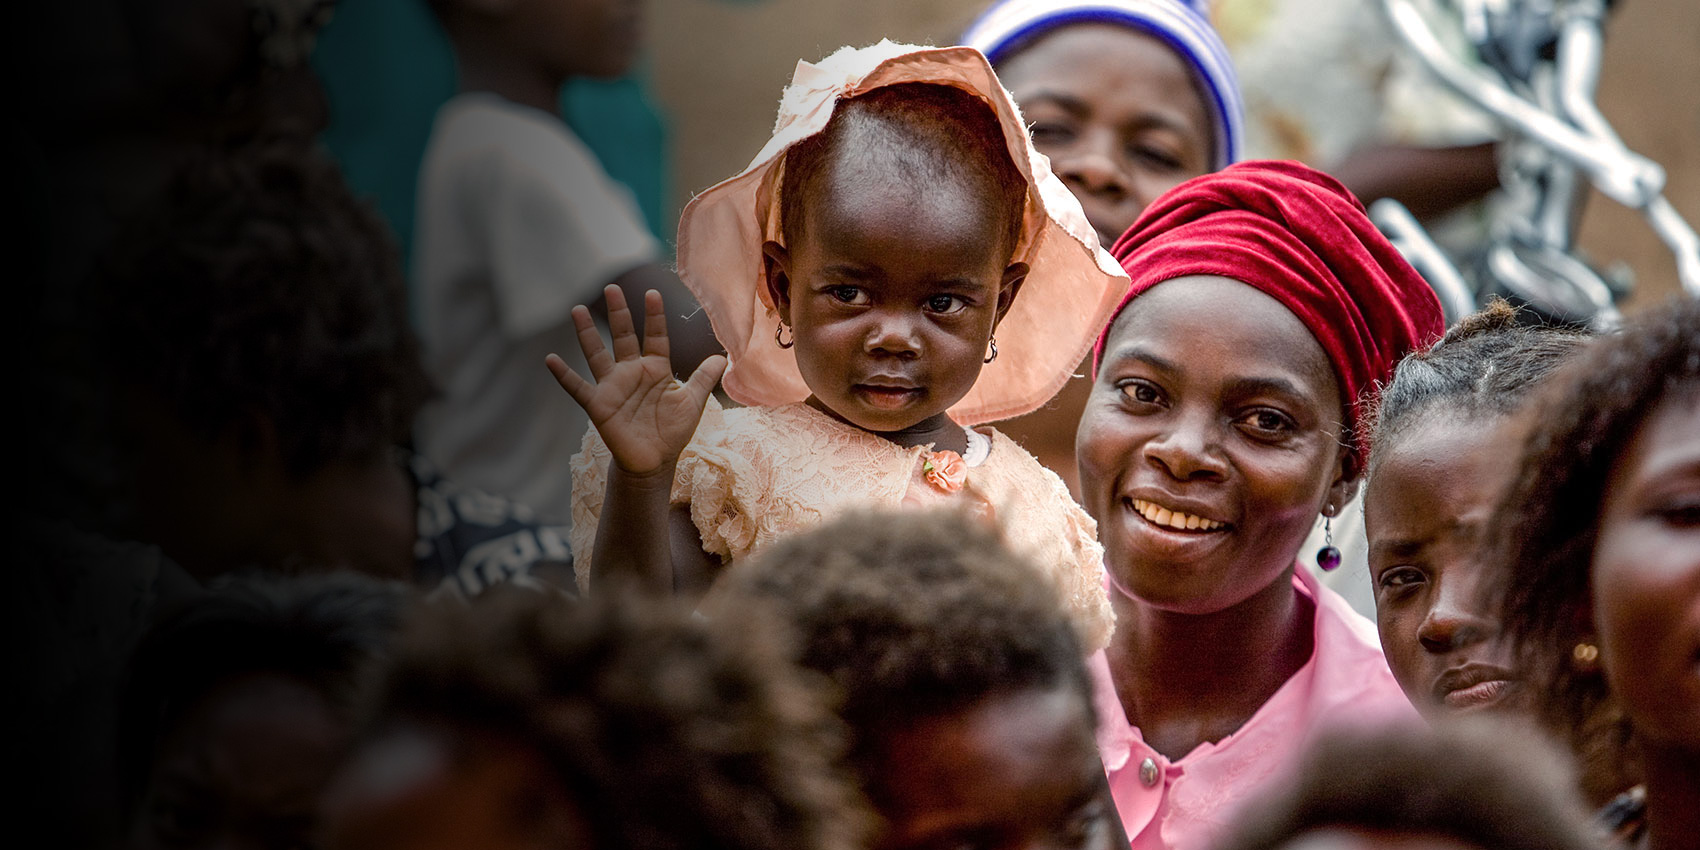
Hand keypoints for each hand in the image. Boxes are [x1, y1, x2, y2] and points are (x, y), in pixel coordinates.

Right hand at [547, 285, 726, 475]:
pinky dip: (563, 375)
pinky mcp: (599, 405)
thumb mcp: (692, 402)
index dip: (654, 316)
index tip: (653, 292)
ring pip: (597, 354)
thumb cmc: (672, 430)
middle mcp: (631, 372)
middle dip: (618, 313)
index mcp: (655, 368)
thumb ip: (704, 378)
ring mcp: (613, 387)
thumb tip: (724, 357)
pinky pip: (577, 387)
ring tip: (577, 309)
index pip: (655, 336)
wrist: (654, 462)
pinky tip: (550, 359)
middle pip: (623, 336)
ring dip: (587, 333)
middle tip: (612, 287)